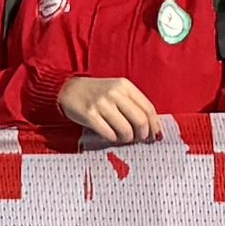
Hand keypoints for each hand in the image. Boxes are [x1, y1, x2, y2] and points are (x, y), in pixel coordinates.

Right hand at [53, 74, 167, 146]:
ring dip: (127, 139)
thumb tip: (151, 127)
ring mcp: (102, 104)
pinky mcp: (90, 115)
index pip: (148, 108)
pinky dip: (113, 139)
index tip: (155, 135)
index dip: (154, 125)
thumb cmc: (96, 93)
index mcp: (125, 86)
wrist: (69, 89)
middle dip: (143, 135)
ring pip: (126, 130)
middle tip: (139, 139)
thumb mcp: (116, 91)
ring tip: (123, 138)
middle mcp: (115, 93)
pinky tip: (111, 136)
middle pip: (140, 120)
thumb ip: (132, 104)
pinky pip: (109, 134)